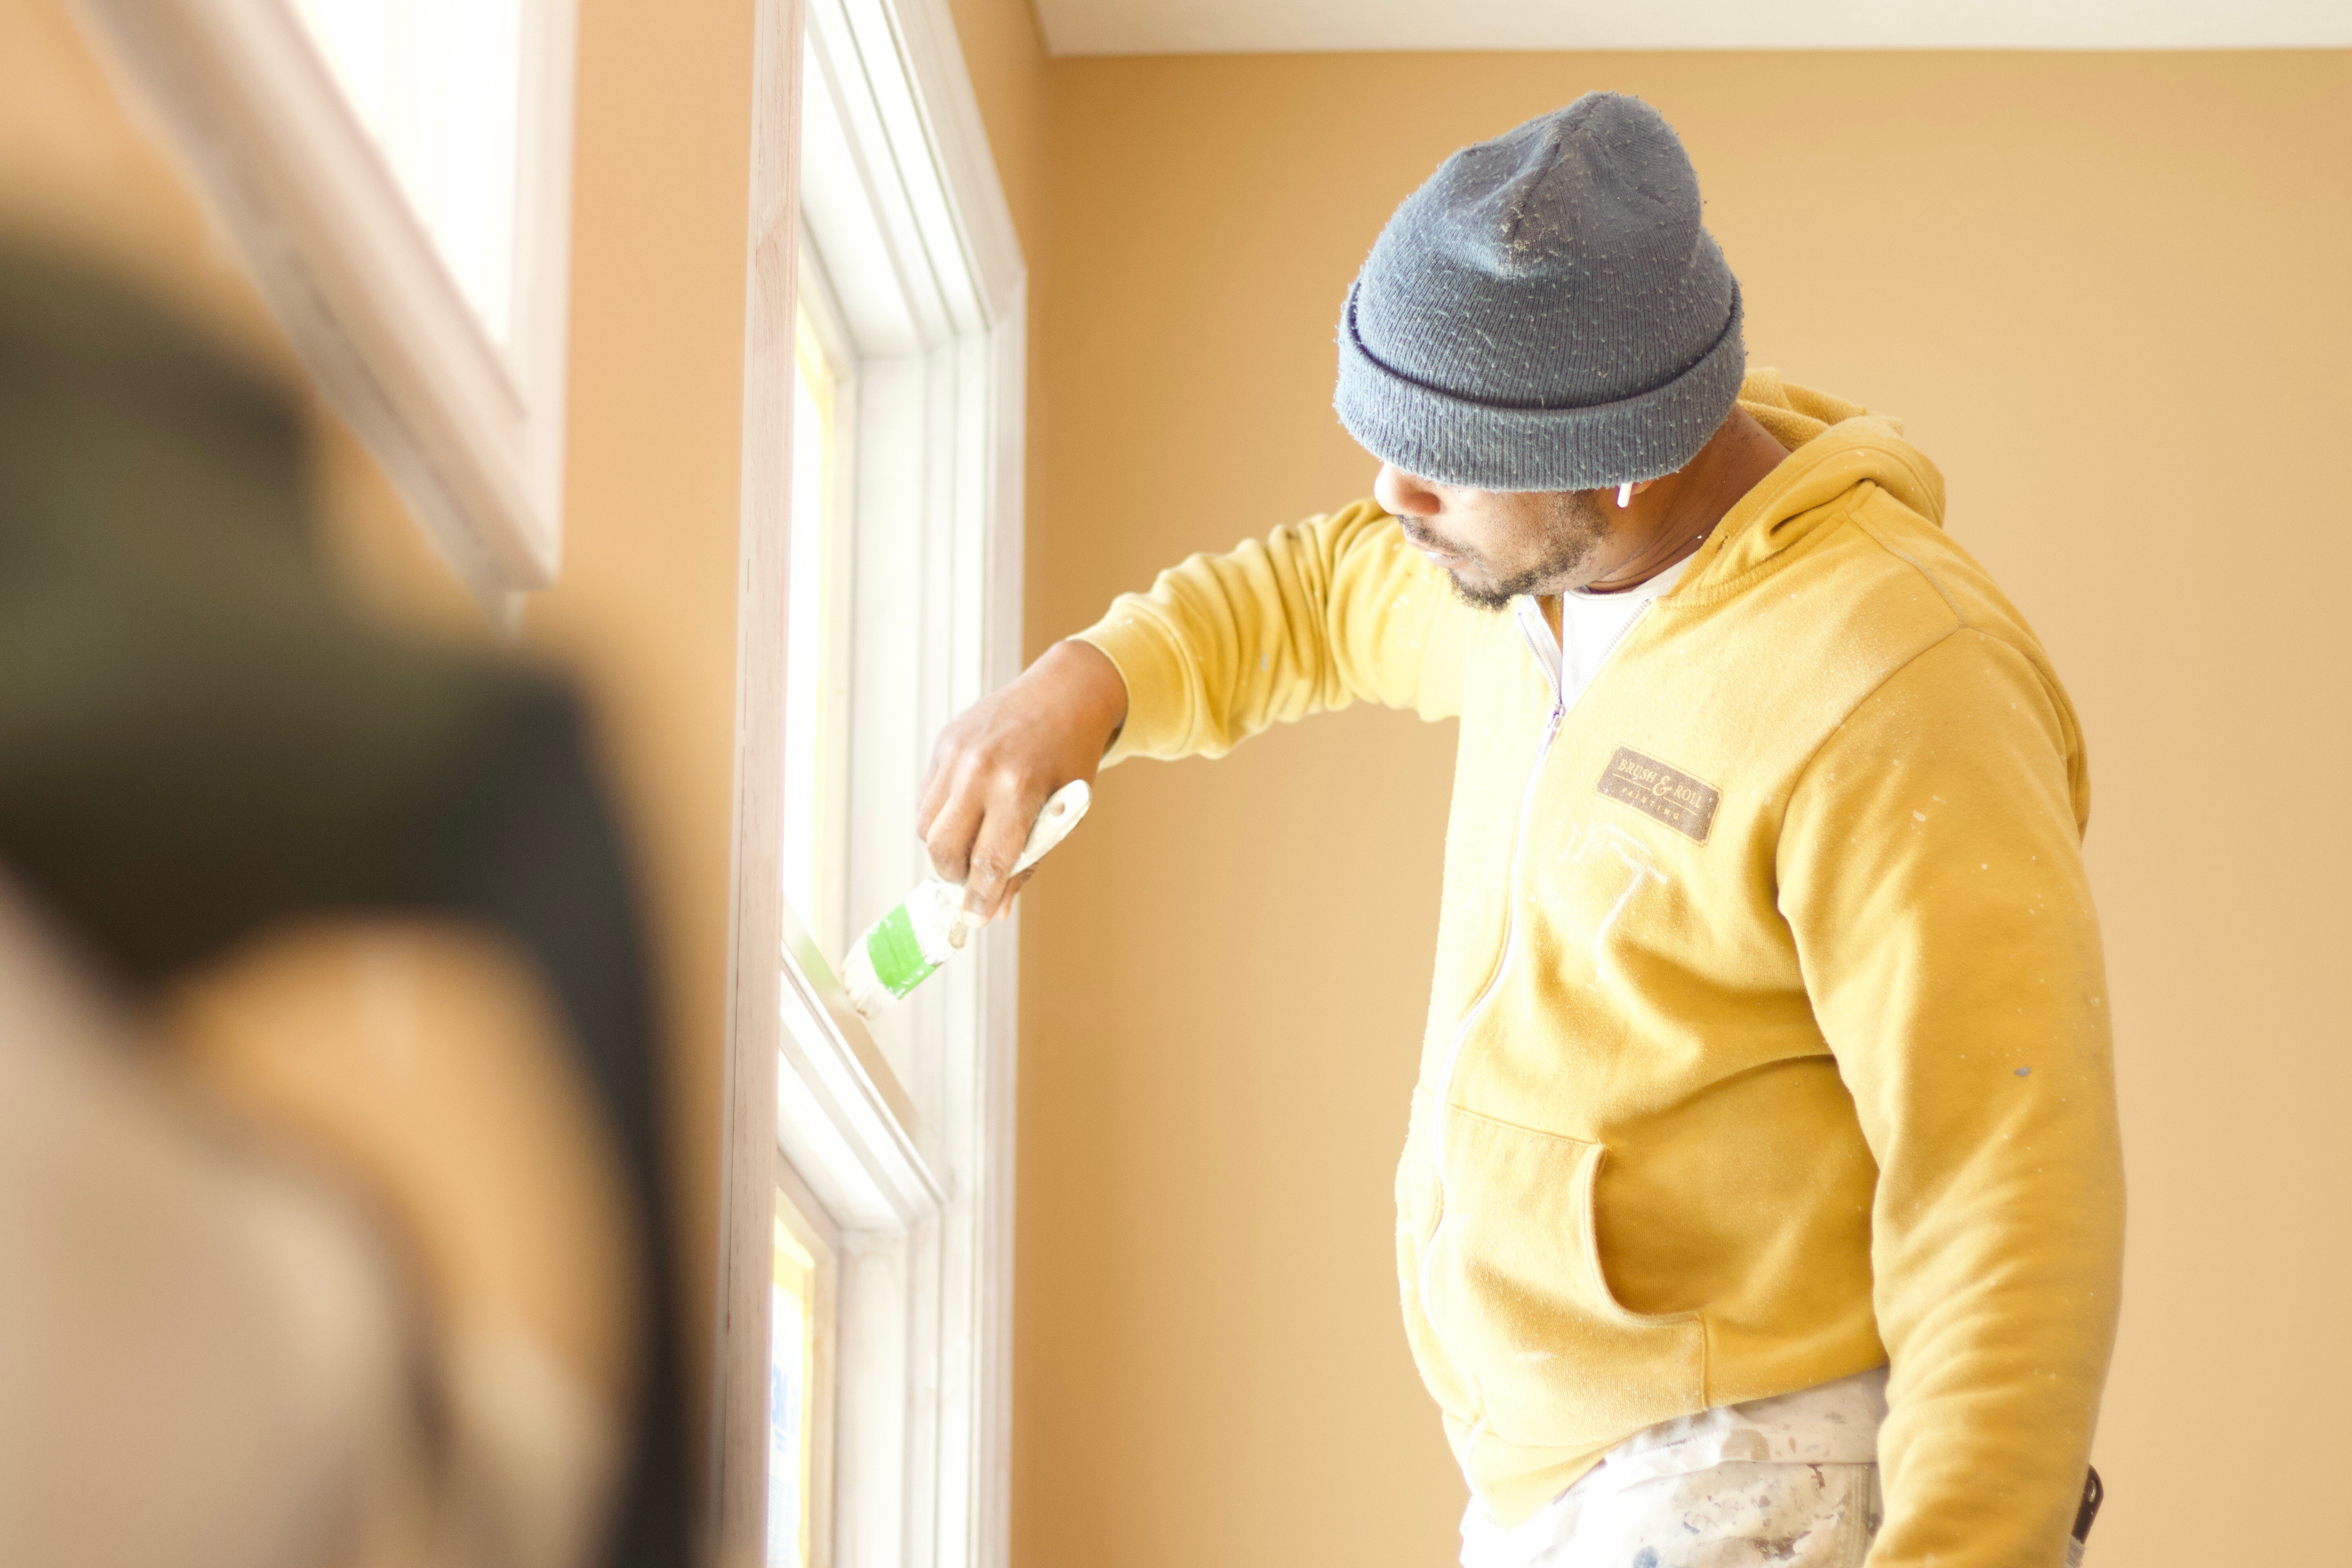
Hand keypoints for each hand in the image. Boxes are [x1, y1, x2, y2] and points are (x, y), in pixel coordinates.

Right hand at [917, 639, 1126, 924]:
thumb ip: (1029, 859)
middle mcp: (981, 769)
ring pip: (927, 825)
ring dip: (945, 847)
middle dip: (954, 875)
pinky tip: (970, 809)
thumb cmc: (1072, 756)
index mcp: (1021, 787)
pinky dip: (943, 817)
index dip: (979, 897)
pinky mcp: (944, 743)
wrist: (1065, 692)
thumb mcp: (1065, 811)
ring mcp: (957, 753)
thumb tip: (997, 908)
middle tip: (972, 878)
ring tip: (973, 841)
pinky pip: (928, 798)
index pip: (989, 859)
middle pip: (944, 847)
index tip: (974, 920)